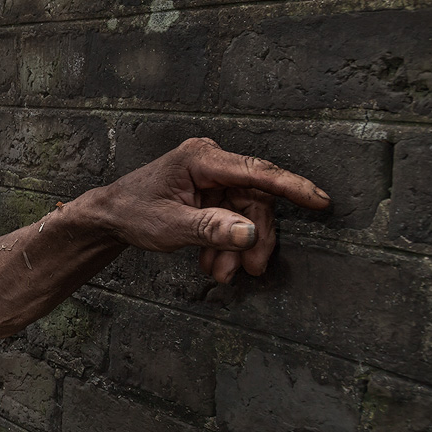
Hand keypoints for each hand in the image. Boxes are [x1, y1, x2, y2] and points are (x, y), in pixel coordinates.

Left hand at [96, 137, 330, 282]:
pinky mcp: (211, 193)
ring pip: (245, 215)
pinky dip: (225, 244)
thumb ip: (211, 230)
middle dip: (251, 239)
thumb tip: (250, 234)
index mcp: (201, 159)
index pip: (257, 172)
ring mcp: (212, 178)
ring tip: (220, 273)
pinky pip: (232, 220)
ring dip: (236, 247)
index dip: (293, 187)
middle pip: (254, 201)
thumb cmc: (133, 212)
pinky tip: (212, 263)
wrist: (110, 217)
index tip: (321, 201)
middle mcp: (211, 163)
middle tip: (249, 270)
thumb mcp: (171, 226)